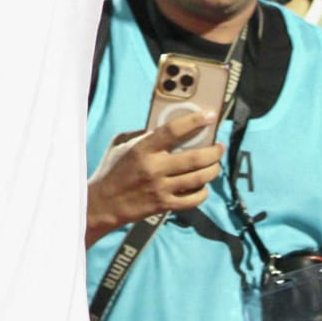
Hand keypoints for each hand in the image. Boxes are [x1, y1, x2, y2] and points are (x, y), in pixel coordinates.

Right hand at [86, 113, 223, 240]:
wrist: (103, 203)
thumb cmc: (111, 170)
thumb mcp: (121, 145)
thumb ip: (141, 134)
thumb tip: (165, 126)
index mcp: (142, 149)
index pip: (173, 131)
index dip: (194, 121)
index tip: (210, 115)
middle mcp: (154, 168)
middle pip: (195, 158)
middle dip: (214, 151)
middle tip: (219, 147)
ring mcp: (160, 188)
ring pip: (199, 178)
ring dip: (213, 170)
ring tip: (216, 165)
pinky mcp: (164, 205)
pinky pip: (193, 199)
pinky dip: (203, 192)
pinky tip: (203, 186)